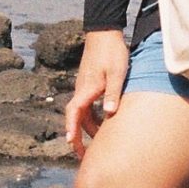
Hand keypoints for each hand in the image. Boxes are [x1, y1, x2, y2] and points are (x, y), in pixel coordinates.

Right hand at [64, 29, 129, 158]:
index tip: (70, 143)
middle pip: (76, 118)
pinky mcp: (90, 83)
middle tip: (84, 156)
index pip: (74, 112)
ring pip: (83, 112)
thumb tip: (109, 112)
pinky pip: (88, 106)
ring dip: (88, 128)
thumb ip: (113, 92)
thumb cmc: (112, 51)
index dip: (72, 128)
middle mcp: (82, 89)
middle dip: (78, 137)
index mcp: (86, 88)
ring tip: (99, 143)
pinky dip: (93, 117)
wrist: (104, 31)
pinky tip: (105, 122)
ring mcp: (85, 86)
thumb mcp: (117, 72)